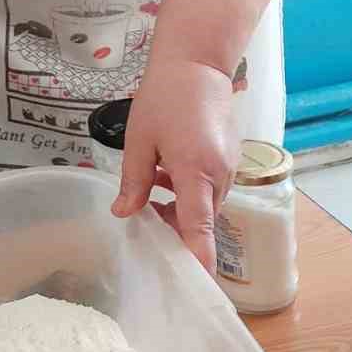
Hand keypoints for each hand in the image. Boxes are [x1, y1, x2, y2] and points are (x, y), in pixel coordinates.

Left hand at [112, 58, 237, 272]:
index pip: (199, 231)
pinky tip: (164, 170)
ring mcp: (227, 166)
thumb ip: (133, 181)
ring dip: (178, 205)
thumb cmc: (166, 96)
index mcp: (196, 174)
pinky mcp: (228, 157)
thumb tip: (124, 213)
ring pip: (202, 203)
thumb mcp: (139, 140)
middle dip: (174, 228)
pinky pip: (207, 186)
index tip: (193, 288)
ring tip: (150, 185)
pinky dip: (188, 188)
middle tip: (143, 222)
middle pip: (199, 220)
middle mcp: (219, 176)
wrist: (197, 62)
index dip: (197, 262)